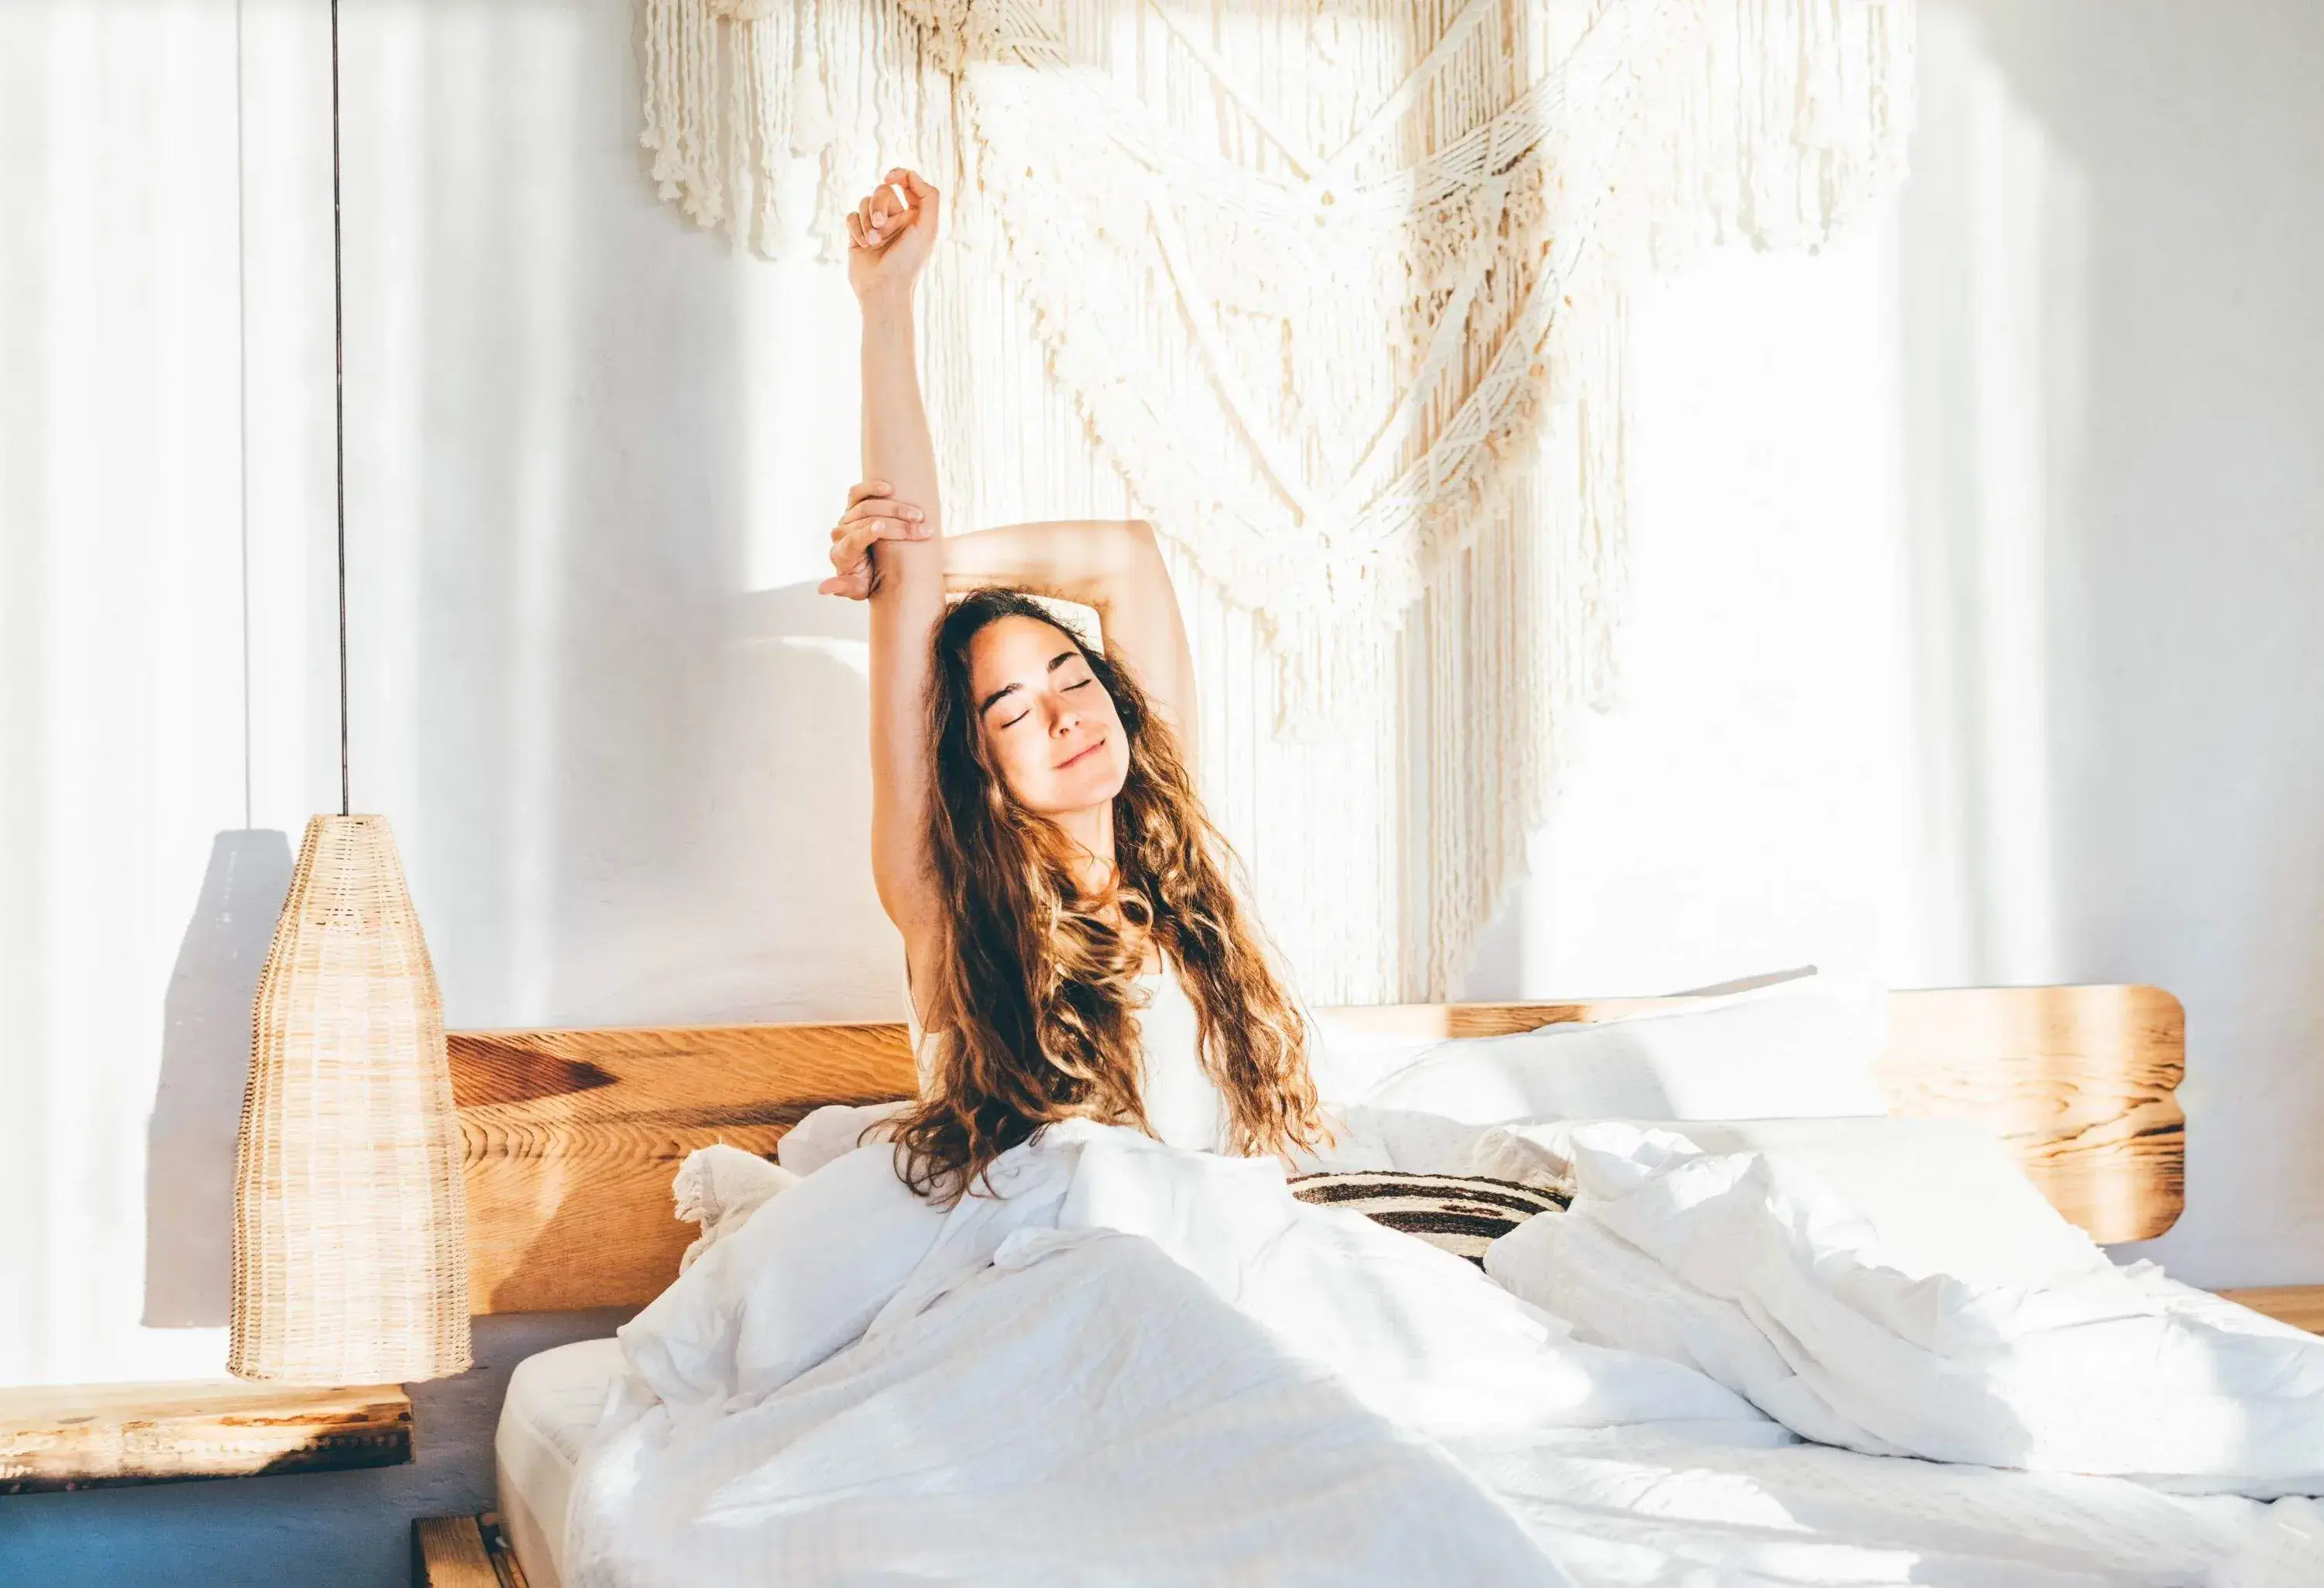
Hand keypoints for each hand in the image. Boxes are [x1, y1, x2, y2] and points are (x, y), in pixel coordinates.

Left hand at [818, 479, 929, 598]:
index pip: (853, 540)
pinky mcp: (853, 506)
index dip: (866, 532)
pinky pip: (858, 492)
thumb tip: (822, 590)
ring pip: (868, 505)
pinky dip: (872, 487)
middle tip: (923, 530)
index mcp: (841, 554)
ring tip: (919, 515)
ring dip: (896, 508)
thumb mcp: (859, 590)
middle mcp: (841, 533)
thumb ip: (844, 588)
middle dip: (898, 525)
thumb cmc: (868, 581)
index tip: (881, 527)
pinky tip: (889, 488)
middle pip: (867, 522)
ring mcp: (847, 518)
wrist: (873, 567)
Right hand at [845, 168, 939, 300]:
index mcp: (915, 216)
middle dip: (879, 206)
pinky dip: (856, 229)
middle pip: (882, 191)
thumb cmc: (908, 261)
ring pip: (864, 202)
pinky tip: (863, 244)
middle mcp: (896, 219)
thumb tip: (912, 175)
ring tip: (873, 242)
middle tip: (880, 226)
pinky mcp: (858, 233)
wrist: (884, 288)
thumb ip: (929, 197)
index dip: (899, 175)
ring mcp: (875, 225)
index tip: (890, 177)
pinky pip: (851, 216)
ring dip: (867, 221)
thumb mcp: (928, 228)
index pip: (907, 183)